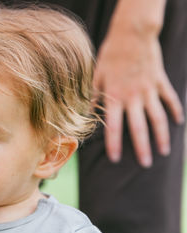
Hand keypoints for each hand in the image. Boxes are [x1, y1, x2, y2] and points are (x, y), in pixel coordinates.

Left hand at [93, 26, 183, 166]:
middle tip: (146, 165)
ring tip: (165, 151)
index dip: (114, 144)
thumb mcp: (97, 76)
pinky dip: (176, 111)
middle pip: (140, 128)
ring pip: (159, 118)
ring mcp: (150, 90)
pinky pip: (170, 99)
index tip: (115, 159)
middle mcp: (134, 97)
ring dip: (163, 136)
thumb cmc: (110, 55)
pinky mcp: (161, 82)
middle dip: (143, 148)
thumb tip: (87, 114)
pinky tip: (179, 123)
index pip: (114, 127)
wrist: (132, 34)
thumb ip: (94, 97)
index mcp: (115, 97)